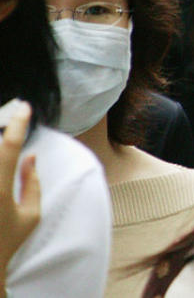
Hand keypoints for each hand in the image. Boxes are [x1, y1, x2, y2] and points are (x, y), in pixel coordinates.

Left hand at [0, 101, 40, 284]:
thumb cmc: (6, 242)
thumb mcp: (30, 216)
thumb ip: (32, 183)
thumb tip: (30, 157)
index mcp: (0, 188)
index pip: (10, 147)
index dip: (18, 124)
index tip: (24, 108)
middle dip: (0, 132)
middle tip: (8, 114)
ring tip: (2, 138)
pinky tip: (1, 155)